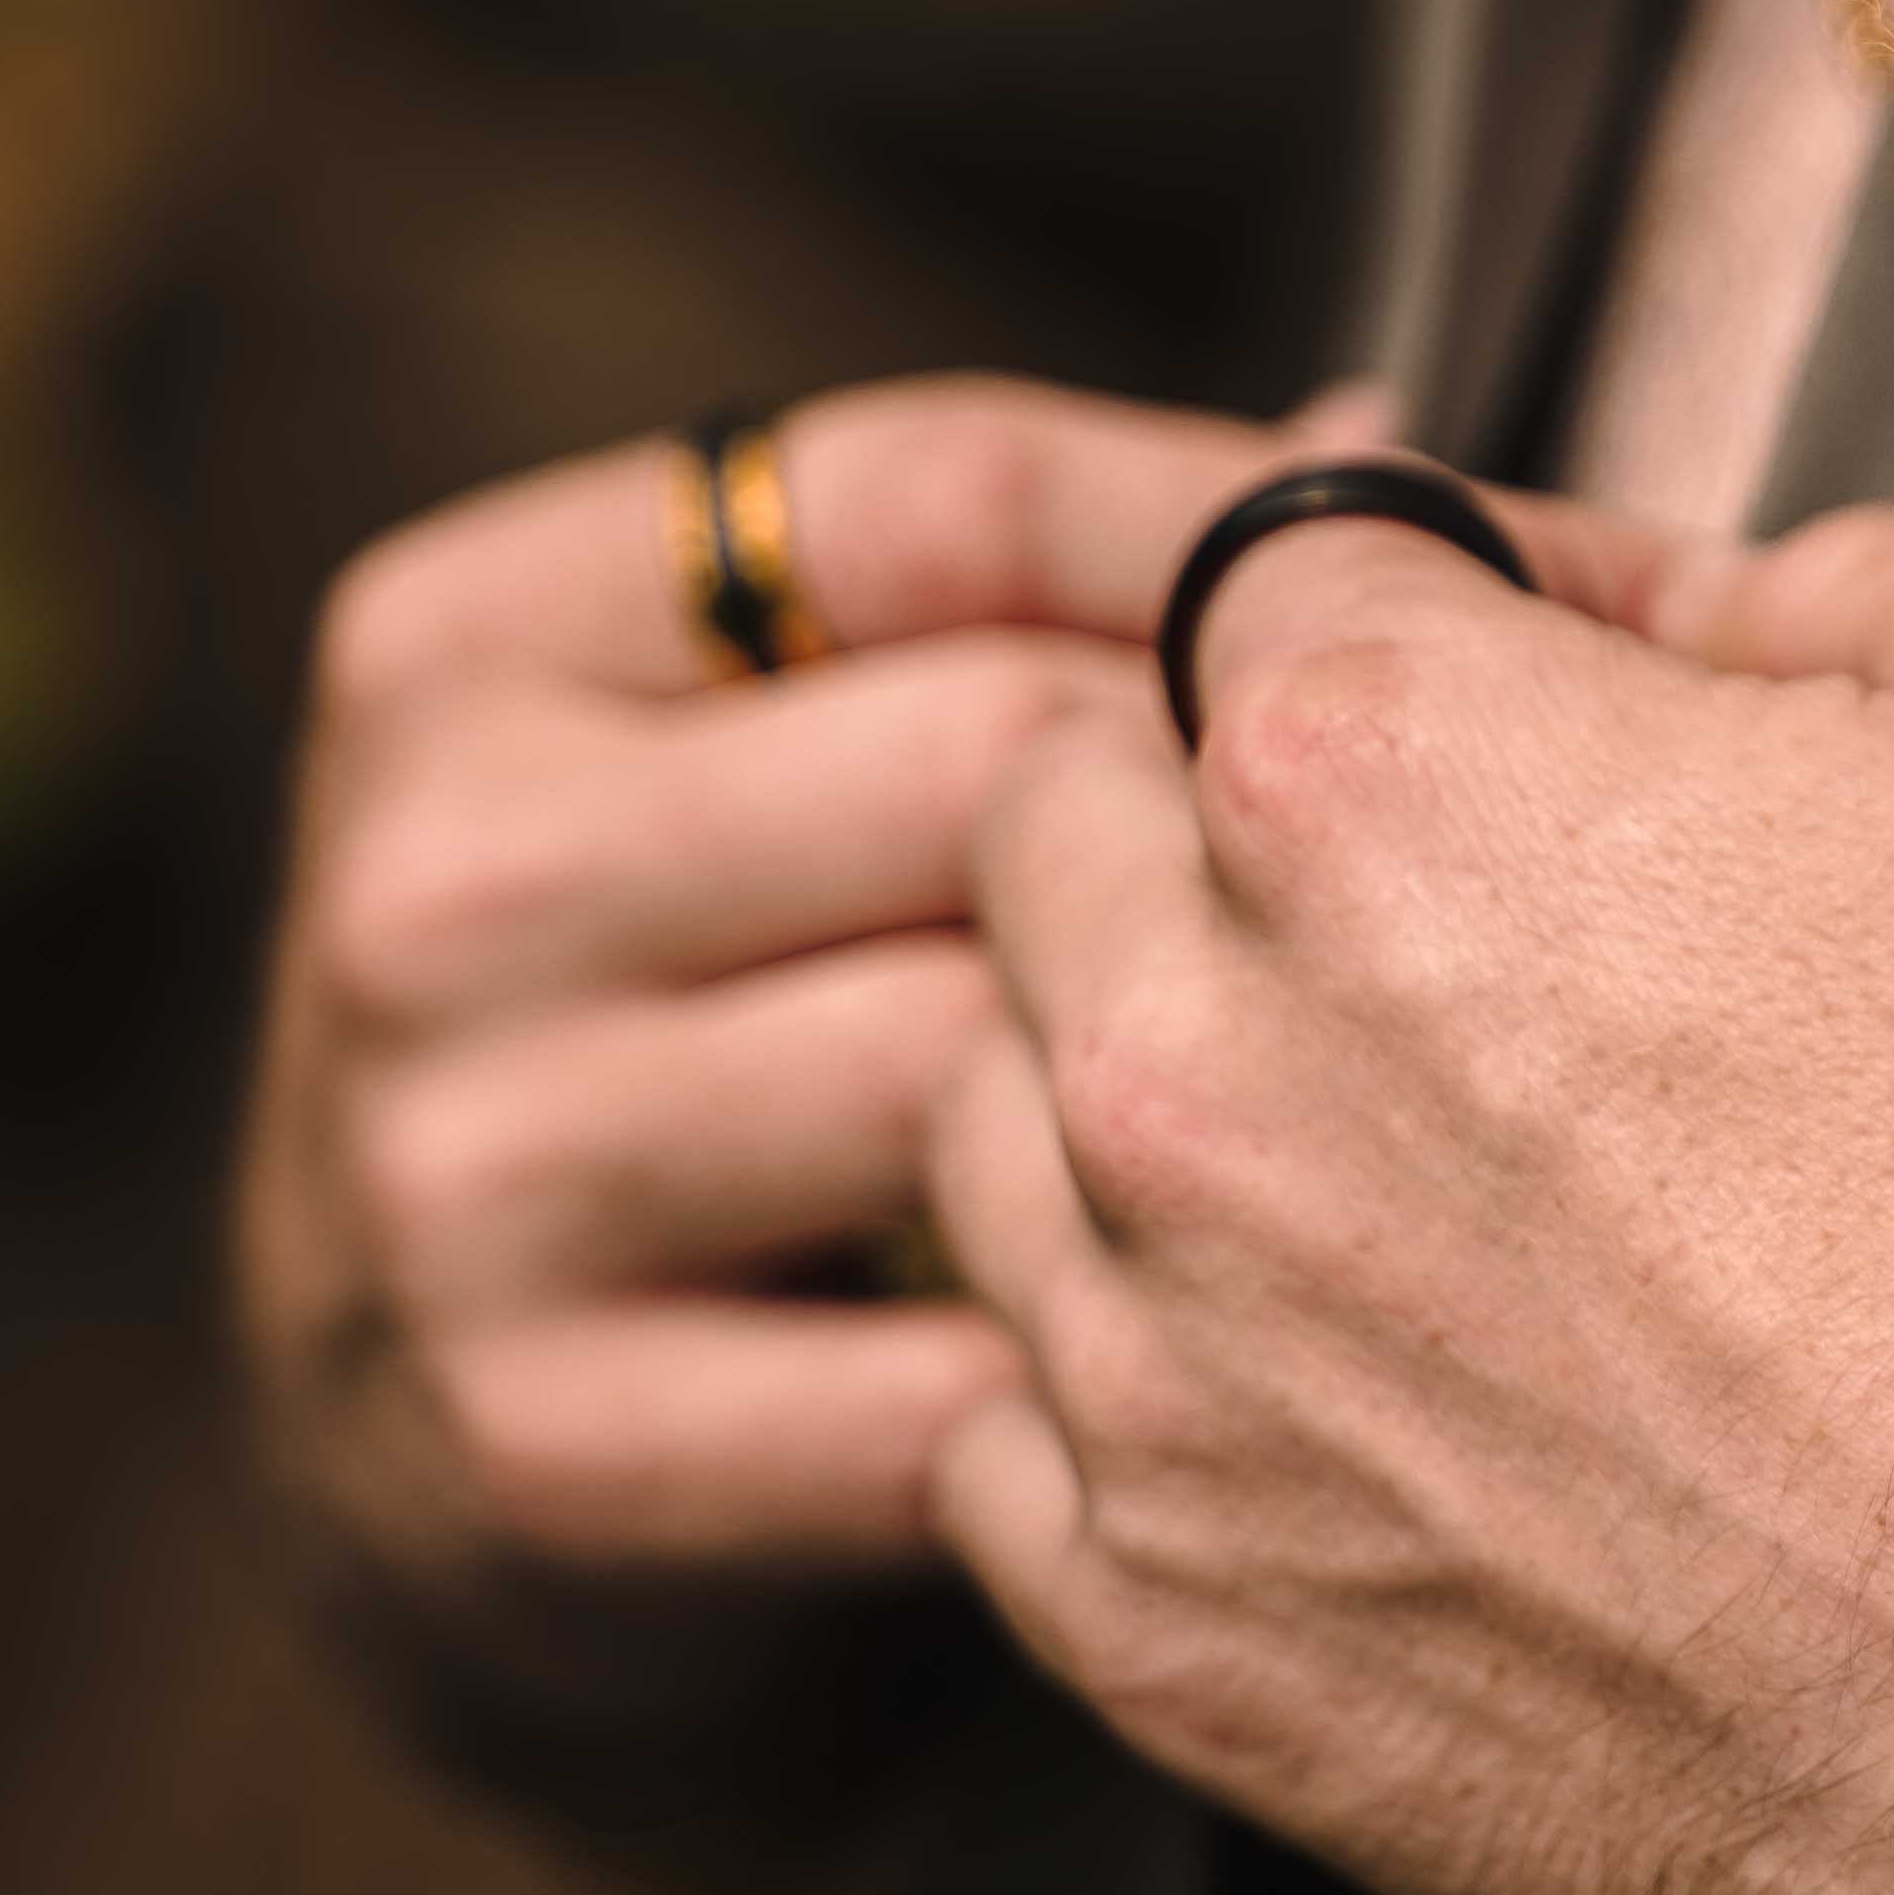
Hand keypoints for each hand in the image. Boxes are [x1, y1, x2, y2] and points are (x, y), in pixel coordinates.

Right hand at [239, 372, 1387, 1598]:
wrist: (461, 1442)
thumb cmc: (733, 1017)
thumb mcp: (793, 749)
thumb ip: (1037, 591)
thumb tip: (1368, 452)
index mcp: (469, 639)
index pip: (938, 499)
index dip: (1238, 531)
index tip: (1453, 588)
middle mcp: (427, 878)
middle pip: (1001, 764)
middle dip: (1262, 816)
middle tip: (1465, 883)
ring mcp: (456, 1159)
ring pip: (1002, 1051)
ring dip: (1228, 1092)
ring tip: (1382, 1106)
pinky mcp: (538, 1425)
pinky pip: (972, 1361)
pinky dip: (1145, 1363)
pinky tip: (1257, 1347)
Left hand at [929, 490, 1893, 1894]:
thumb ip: (1833, 562)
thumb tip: (1682, 614)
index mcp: (1390, 777)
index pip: (1265, 574)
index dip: (1427, 608)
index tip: (1520, 693)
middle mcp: (1201, 1066)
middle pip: (1065, 839)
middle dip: (1231, 825)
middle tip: (1467, 917)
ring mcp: (1168, 1384)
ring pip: (1003, 1136)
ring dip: (1165, 1102)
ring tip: (1416, 1168)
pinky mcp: (1192, 1656)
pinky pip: (1023, 1446)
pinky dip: (1150, 1387)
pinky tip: (1349, 1393)